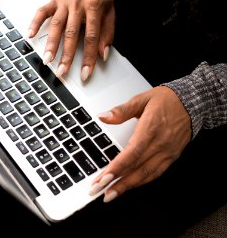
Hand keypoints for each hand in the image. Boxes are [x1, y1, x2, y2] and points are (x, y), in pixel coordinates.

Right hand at [28, 0, 114, 80]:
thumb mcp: (110, 11)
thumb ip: (108, 32)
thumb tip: (103, 54)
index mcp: (94, 8)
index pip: (91, 37)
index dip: (89, 57)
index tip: (85, 73)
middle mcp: (77, 5)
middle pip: (71, 34)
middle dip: (66, 55)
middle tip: (61, 71)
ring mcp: (63, 3)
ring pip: (56, 25)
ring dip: (51, 44)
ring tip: (47, 59)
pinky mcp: (53, 1)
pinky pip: (42, 12)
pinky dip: (34, 23)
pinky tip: (29, 35)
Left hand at [89, 86, 191, 201]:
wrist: (193, 102)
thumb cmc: (166, 100)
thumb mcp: (141, 99)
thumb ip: (121, 110)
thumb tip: (103, 116)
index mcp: (151, 128)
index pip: (131, 153)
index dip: (116, 168)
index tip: (103, 178)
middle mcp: (160, 143)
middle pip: (137, 168)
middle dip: (117, 182)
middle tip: (99, 191)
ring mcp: (168, 152)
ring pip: (147, 174)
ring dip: (128, 186)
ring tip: (111, 194)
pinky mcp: (172, 156)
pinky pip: (156, 173)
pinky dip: (142, 181)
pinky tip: (129, 186)